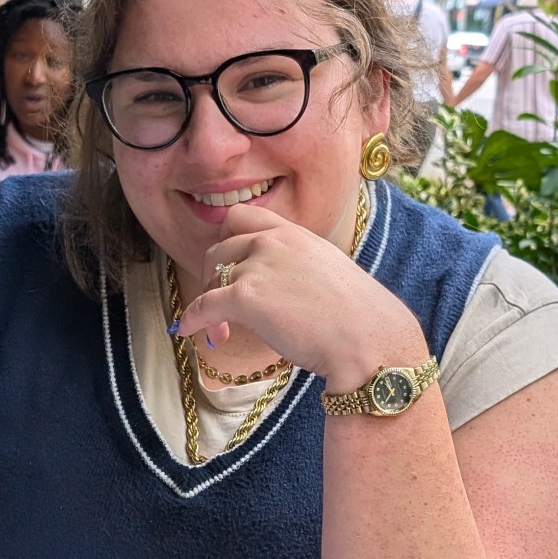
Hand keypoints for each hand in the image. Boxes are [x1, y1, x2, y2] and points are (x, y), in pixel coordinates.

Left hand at [173, 202, 428, 389]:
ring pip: (212, 276)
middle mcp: (274, 242)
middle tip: (220, 300)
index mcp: (296, 234)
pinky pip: (204, 305)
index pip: (245, 217)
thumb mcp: (330, 273)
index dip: (228, 240)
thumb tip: (285, 290)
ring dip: (207, 300)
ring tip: (218, 329)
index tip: (228, 263)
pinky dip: (192, 319)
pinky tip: (189, 330)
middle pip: (220, 247)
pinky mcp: (245, 298)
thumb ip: (301, 268)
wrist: (369, 341)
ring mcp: (258, 267)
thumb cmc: (360, 319)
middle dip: (214, 273)